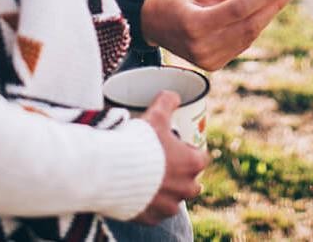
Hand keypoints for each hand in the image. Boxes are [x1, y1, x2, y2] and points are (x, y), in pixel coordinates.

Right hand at [133, 92, 209, 223]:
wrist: (113, 171)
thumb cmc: (139, 143)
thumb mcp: (155, 115)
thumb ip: (167, 101)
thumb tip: (173, 95)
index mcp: (193, 164)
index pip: (200, 157)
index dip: (187, 150)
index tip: (174, 146)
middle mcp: (186, 188)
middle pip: (190, 182)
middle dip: (179, 174)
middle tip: (161, 163)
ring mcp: (169, 206)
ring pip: (173, 198)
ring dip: (165, 190)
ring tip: (147, 178)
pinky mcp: (152, 217)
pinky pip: (155, 212)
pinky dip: (149, 204)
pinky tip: (137, 192)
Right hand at [140, 0, 297, 70]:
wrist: (148, 25)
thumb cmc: (171, 1)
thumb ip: (229, 0)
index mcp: (195, 25)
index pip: (240, 9)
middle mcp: (203, 47)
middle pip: (250, 26)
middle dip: (274, 6)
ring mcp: (208, 60)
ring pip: (249, 37)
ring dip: (268, 17)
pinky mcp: (213, 65)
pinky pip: (241, 44)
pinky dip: (254, 28)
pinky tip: (265, 13)